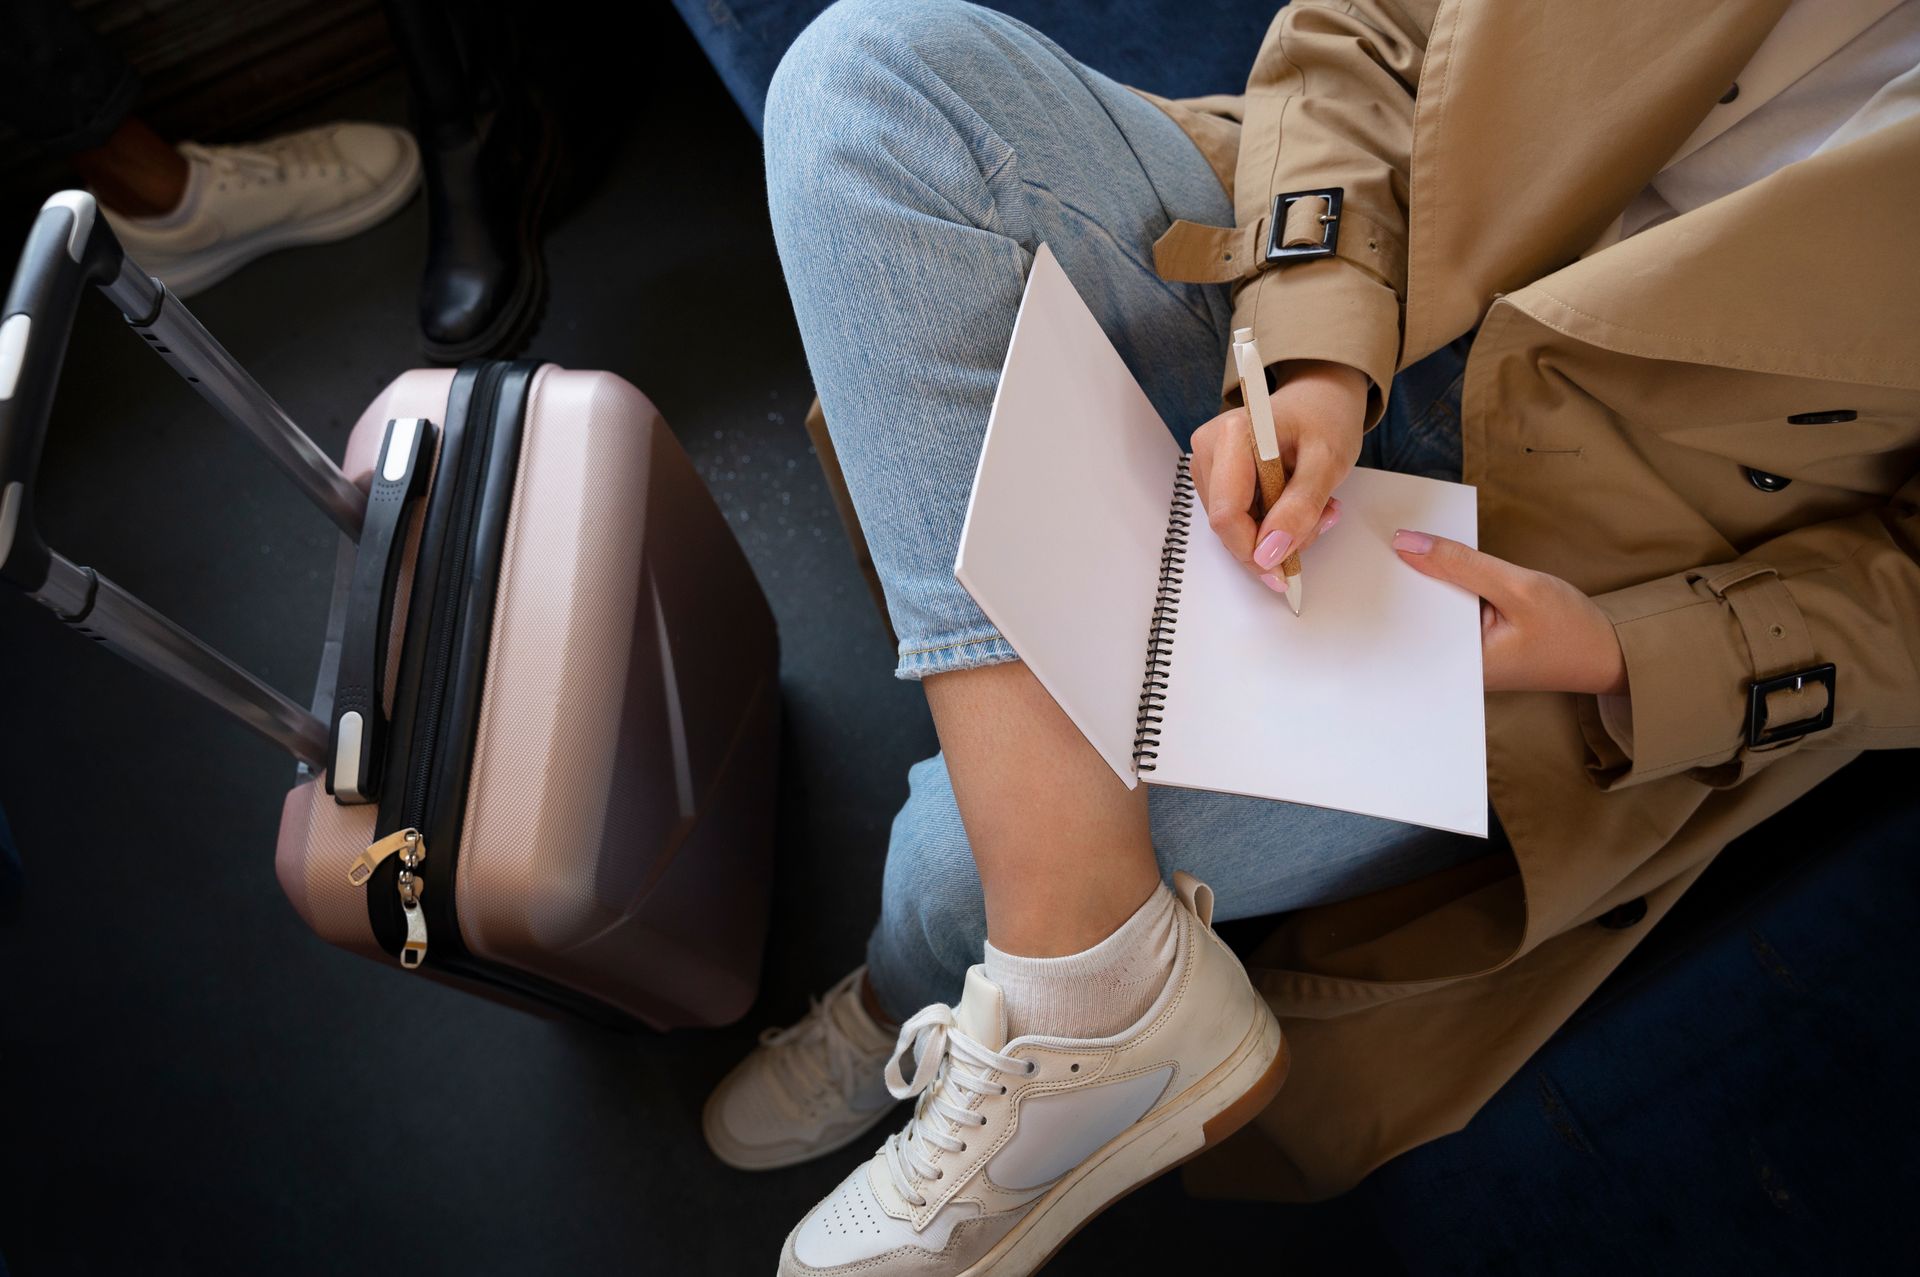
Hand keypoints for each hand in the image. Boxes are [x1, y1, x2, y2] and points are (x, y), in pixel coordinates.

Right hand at [1190, 360, 1366, 591]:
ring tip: (1317, 508)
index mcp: (1231, 435)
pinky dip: (1270, 524)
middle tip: (1322, 521)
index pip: (1228, 516)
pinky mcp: (1214, 477)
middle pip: (1228, 526)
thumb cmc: (1325, 419)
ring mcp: (1206, 464)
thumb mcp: (1328, 463)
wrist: (1319, 397)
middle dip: (1274, 541)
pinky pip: (1237, 519)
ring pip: (1233, 528)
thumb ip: (1300, 508)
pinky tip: (1295, 504)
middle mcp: (1208, 449)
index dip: (1255, 551)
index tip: (1287, 570)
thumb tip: (1270, 554)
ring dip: (1277, 534)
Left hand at [1392, 531, 1627, 694]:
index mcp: (1458, 668)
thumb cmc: (1570, 629)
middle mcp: (1453, 668)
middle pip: (1415, 616)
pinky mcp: (1473, 644)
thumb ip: (1462, 565)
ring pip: (1431, 611)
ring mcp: (1462, 658)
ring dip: (1424, 580)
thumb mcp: (1518, 587)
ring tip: (1402, 543)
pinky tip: (1436, 560)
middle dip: (1402, 579)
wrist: (1607, 652)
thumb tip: (1408, 543)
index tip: (1369, 548)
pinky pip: (1449, 611)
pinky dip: (1446, 586)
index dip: (1388, 584)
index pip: (1408, 621)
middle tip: (1380, 537)